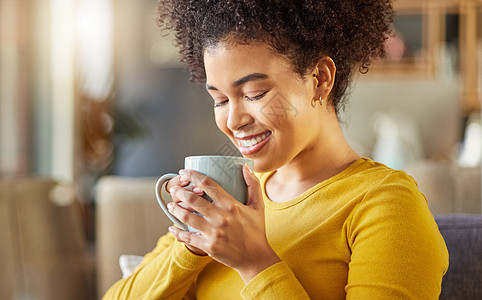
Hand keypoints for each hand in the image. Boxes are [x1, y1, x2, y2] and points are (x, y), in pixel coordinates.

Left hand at [167, 164, 280, 282]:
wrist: (255, 258)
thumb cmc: (256, 231)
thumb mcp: (258, 206)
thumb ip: (253, 184)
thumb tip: (245, 166)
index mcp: (230, 205)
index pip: (208, 184)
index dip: (193, 176)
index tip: (184, 172)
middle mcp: (220, 217)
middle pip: (192, 199)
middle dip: (179, 192)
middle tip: (174, 189)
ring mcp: (213, 232)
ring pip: (186, 216)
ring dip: (175, 209)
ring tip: (171, 205)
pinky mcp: (208, 246)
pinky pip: (187, 237)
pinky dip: (177, 232)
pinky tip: (172, 227)